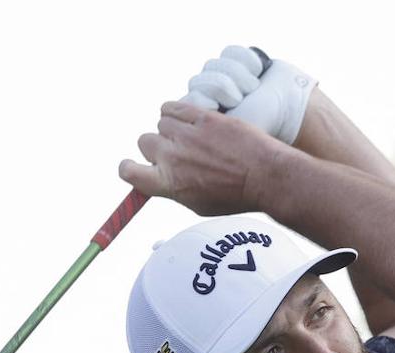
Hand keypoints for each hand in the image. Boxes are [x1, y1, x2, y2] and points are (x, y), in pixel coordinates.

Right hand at [119, 100, 283, 215]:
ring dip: (171, 128)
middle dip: (157, 147)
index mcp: (168, 184)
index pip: (128, 172)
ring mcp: (187, 135)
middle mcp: (172, 158)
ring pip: (161, 122)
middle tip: (177, 151)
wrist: (266, 177)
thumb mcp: (198, 204)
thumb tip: (158, 179)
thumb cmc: (235, 195)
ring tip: (191, 135)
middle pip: (144, 142)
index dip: (129, 167)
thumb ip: (173, 189)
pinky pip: (173, 106)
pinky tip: (187, 117)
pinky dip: (176, 111)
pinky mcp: (202, 117)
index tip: (134, 166)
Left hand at [181, 45, 317, 144]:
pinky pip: (232, 52)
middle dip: (224, 88)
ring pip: (215, 64)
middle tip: (241, 100)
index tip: (225, 110)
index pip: (188, 99)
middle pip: (200, 79)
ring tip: (253, 90)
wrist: (290, 109)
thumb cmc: (261, 126)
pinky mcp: (237, 60)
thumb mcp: (228, 131)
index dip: (206, 100)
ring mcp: (223, 76)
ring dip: (239, 77)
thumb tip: (182, 112)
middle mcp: (210, 95)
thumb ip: (199, 128)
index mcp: (203, 116)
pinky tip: (258, 75)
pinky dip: (248, 63)